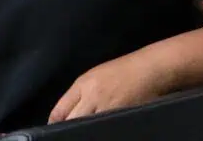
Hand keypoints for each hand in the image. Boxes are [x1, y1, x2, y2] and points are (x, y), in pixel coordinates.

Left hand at [47, 48, 175, 123]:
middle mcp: (92, 96)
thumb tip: (66, 114)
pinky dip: (99, 131)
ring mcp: (107, 108)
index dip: (54, 123)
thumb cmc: (122, 71)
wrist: (149, 69)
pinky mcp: (121, 115)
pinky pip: (105, 128)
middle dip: (67, 128)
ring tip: (82, 133)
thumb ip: (80, 94)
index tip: (53, 129)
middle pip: (71, 120)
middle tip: (66, 134)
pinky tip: (99, 132)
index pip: (60, 110)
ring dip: (83, 131)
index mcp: (82, 84)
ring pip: (86, 127)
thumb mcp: (95, 76)